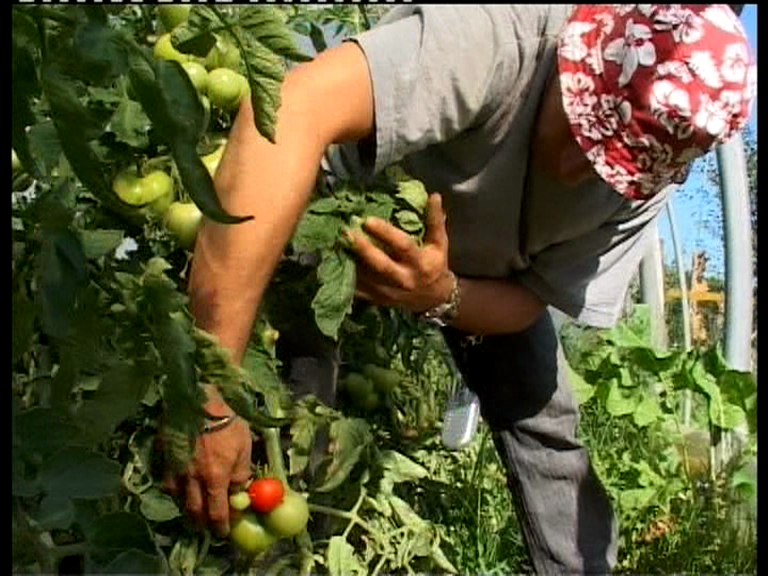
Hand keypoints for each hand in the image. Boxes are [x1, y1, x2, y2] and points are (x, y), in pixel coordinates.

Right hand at [164, 386, 251, 537]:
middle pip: (194, 510)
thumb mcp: (245, 447)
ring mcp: (176, 468)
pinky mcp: (165, 456)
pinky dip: (175, 490)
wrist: (200, 398)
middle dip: (201, 522)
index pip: (216, 512)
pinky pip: (167, 480)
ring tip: (193, 510)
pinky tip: (180, 488)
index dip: (220, 525)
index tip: (223, 533)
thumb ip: (241, 474)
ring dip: (186, 507)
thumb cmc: (228, 421)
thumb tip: (238, 491)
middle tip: (206, 527)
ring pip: (177, 498)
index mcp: (215, 477)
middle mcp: (193, 478)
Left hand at [346, 193, 453, 312]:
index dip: (385, 233)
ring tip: (337, 242)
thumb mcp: (440, 243)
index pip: (402, 246)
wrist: (433, 299)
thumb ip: (435, 221)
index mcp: (420, 263)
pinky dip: (345, 275)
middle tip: (347, 231)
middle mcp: (404, 279)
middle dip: (362, 249)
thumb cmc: (434, 265)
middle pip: (380, 265)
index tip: (368, 220)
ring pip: (365, 277)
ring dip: (349, 260)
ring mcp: (388, 292)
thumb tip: (434, 196)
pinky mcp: (377, 299)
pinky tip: (335, 260)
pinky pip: (358, 289)